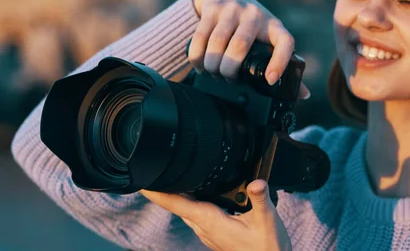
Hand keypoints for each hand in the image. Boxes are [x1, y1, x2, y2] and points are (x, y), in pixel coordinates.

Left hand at [140, 180, 291, 250]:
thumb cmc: (267, 247)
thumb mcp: (267, 220)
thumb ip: (260, 199)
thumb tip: (256, 182)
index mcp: (211, 221)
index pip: (177, 204)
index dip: (157, 192)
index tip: (142, 180)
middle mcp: (205, 227)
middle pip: (177, 203)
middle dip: (164, 186)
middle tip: (152, 167)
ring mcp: (208, 231)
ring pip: (186, 208)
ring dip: (176, 192)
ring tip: (168, 174)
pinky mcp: (215, 231)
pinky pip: (196, 212)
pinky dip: (190, 199)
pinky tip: (196, 190)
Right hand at [190, 0, 309, 98]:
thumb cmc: (253, 25)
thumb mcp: (270, 39)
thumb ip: (285, 64)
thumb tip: (304, 94)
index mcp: (274, 27)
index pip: (285, 42)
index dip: (279, 62)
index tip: (269, 80)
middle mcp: (255, 16)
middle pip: (240, 46)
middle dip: (229, 69)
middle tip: (227, 79)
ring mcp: (232, 10)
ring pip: (217, 42)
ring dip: (212, 64)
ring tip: (213, 73)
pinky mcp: (212, 9)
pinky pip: (201, 36)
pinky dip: (197, 56)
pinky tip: (200, 64)